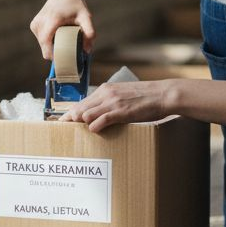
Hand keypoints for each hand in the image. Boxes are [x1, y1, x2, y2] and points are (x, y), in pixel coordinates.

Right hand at [30, 0, 96, 58]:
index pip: (45, 42)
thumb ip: (90, 32)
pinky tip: (57, 34)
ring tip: (63, 38)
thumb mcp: (86, 17)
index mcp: (51, 19)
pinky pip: (41, 40)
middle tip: (68, 50)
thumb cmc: (75, 5)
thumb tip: (88, 50)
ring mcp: (36, 24)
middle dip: (55, 51)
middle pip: (44, 46)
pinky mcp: (34, 25)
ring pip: (42, 44)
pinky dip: (48, 41)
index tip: (61, 60)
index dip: (52, 54)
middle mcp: (40, 21)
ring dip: (52, 46)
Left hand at [59, 81, 173, 131]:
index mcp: (106, 89)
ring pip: (86, 115)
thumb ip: (110, 101)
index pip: (81, 103)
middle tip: (61, 133)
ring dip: (82, 126)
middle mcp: (106, 94)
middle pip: (79, 109)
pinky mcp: (121, 111)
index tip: (61, 123)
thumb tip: (99, 114)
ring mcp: (113, 102)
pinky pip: (100, 120)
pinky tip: (95, 131)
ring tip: (77, 136)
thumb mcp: (124, 95)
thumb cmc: (146, 97)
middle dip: (69, 122)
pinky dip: (95, 127)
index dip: (69, 114)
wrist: (164, 94)